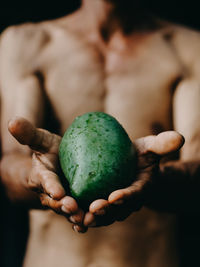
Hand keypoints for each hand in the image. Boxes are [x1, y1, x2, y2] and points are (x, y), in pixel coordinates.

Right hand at [8, 117, 86, 232]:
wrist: (56, 163)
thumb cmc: (48, 150)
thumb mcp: (41, 140)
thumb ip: (29, 133)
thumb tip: (12, 121)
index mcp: (41, 177)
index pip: (45, 182)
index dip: (50, 186)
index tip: (57, 192)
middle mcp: (50, 193)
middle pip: (56, 202)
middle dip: (63, 206)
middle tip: (72, 208)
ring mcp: (63, 200)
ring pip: (69, 212)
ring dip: (76, 216)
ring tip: (85, 220)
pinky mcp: (76, 204)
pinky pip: (80, 214)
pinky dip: (86, 219)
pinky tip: (93, 222)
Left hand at [84, 131, 183, 227]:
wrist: (134, 167)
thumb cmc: (143, 156)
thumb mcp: (152, 148)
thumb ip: (162, 144)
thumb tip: (179, 137)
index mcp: (142, 188)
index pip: (136, 193)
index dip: (127, 196)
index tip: (114, 196)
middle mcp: (129, 201)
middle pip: (119, 210)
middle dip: (107, 212)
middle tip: (93, 210)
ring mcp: (116, 205)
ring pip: (105, 215)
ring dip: (93, 218)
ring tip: (80, 218)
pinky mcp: (104, 203)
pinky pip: (94, 212)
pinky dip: (84, 215)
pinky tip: (70, 216)